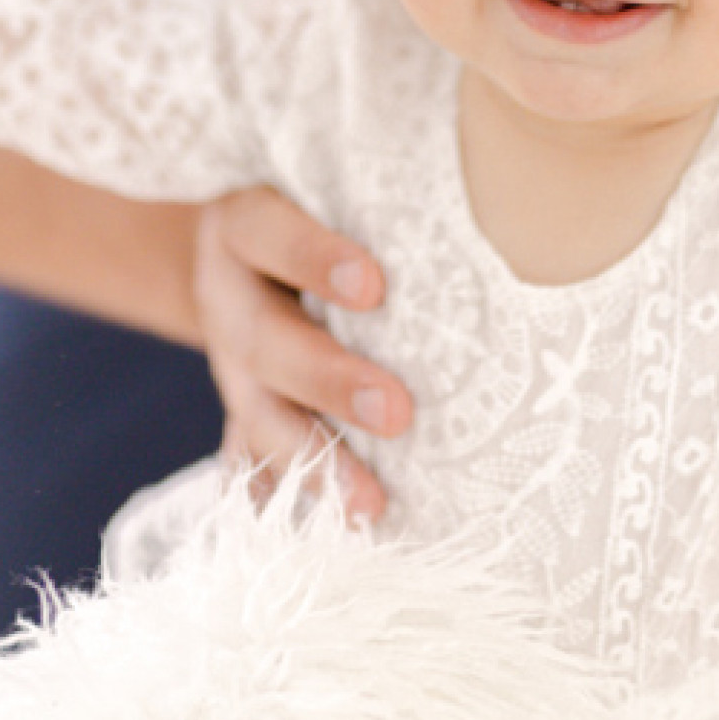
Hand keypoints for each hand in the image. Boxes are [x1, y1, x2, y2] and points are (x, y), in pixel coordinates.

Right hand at [192, 188, 413, 520]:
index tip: (375, 284)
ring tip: (371, 505)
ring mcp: (230, 370)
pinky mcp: (243, 417)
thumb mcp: (321, 181)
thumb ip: (379, 191)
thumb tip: (488, 187)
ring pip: (260, 419)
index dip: (316, 258)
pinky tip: (339, 538)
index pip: (272, 234)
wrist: (231, 258)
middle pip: (269, 343)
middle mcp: (230, 300)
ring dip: (315, 464)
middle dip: (330, 382)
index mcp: (244, 227)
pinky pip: (257, 468)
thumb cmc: (315, 208)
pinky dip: (296, 501)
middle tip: (397, 411)